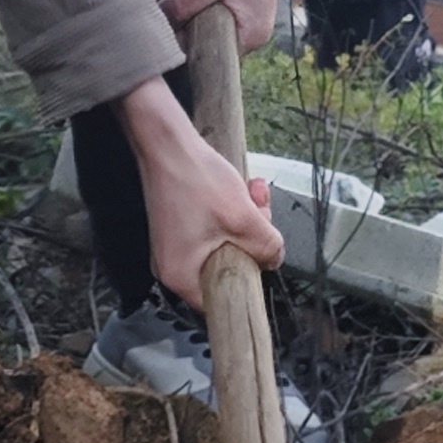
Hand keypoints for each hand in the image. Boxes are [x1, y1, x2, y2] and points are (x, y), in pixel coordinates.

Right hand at [120, 73, 281, 304]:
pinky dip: (231, 210)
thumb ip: (267, 247)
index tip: (262, 260)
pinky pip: (214, 228)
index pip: (221, 300)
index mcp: (180, 276)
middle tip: (262, 212)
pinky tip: (243, 188)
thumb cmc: (196, 180)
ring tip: (254, 191)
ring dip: (247, 219)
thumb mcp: (244, 219)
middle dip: (252, 238)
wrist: (166, 142)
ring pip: (225, 242)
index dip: (248, 282)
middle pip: (226, 267)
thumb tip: (275, 259)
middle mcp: (172, 265)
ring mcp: (175, 244)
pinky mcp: (180, 224)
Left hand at [160, 0, 291, 52]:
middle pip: (196, 29)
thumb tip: (160, 20)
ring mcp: (238, 6)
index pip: (204, 51)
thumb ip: (181, 4)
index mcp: (249, 34)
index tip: (174, 6)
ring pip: (194, 8)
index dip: (181, 31)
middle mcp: (246, 26)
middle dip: (180, 2)